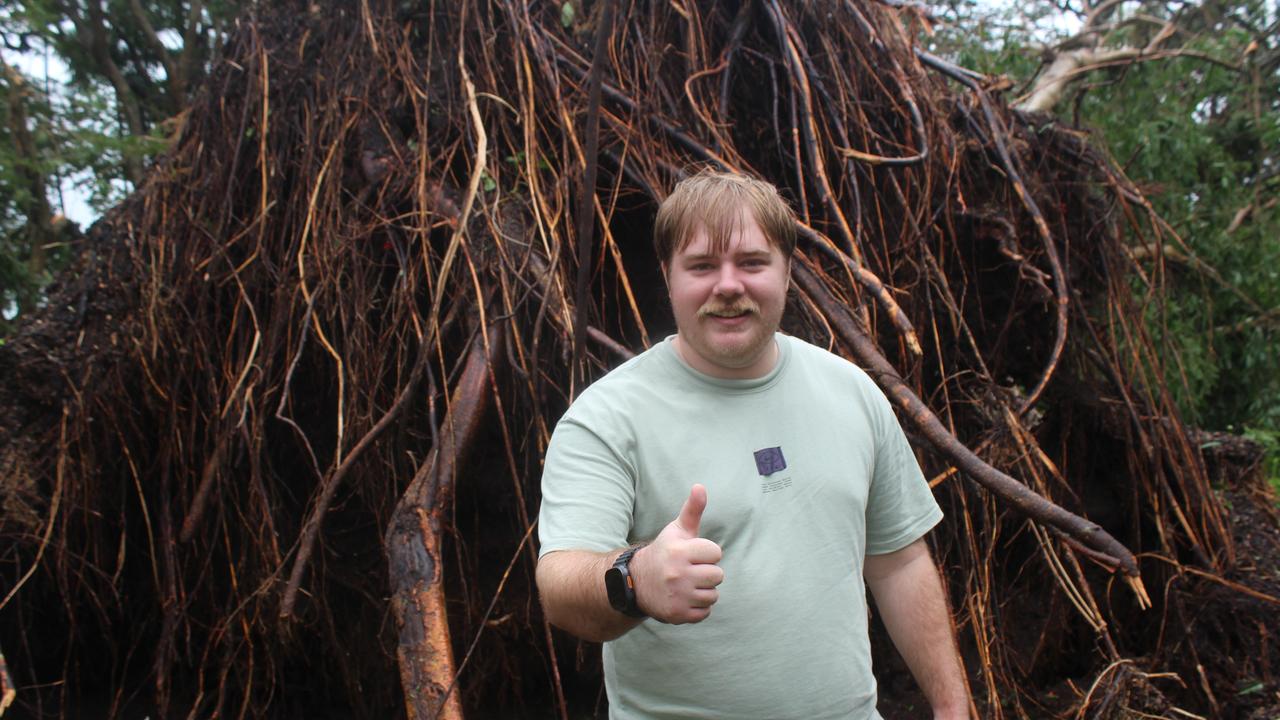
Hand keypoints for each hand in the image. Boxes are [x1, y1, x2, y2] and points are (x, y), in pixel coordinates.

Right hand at [631, 484, 723, 623]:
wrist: (636, 582)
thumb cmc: (664, 552)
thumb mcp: (676, 530)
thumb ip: (692, 510)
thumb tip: (700, 486)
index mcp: (680, 552)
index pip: (716, 553)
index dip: (707, 553)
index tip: (693, 554)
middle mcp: (678, 574)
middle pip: (718, 575)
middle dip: (707, 573)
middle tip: (691, 571)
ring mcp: (678, 596)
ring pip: (713, 595)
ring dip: (703, 591)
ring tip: (688, 585)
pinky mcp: (677, 614)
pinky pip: (704, 612)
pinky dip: (697, 607)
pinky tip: (685, 598)